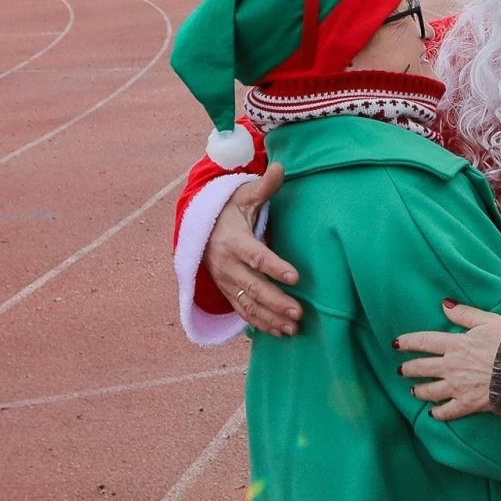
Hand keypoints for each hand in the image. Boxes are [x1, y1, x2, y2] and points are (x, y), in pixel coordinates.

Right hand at [205, 163, 300, 336]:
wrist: (200, 230)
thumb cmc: (229, 212)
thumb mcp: (243, 197)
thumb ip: (264, 187)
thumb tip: (280, 167)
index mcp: (233, 241)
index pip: (256, 256)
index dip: (275, 267)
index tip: (296, 276)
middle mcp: (227, 266)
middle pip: (253, 287)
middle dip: (276, 301)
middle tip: (299, 312)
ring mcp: (226, 283)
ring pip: (248, 304)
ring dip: (270, 318)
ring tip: (294, 328)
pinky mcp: (228, 293)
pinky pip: (243, 312)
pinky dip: (260, 325)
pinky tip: (280, 333)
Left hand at [397, 302, 500, 420]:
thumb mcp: (488, 321)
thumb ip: (465, 313)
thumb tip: (445, 305)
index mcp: (455, 344)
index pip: (424, 341)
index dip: (408, 342)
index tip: (396, 344)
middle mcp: (451, 366)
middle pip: (422, 368)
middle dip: (408, 369)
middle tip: (401, 370)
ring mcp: (457, 387)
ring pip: (430, 391)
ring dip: (419, 391)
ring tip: (413, 391)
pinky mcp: (467, 404)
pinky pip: (447, 411)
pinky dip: (438, 413)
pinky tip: (434, 413)